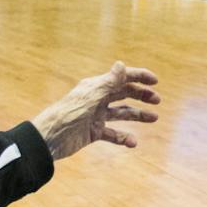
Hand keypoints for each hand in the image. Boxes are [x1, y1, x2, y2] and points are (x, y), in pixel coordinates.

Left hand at [33, 62, 160, 161]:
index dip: (139, 77)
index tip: (155, 81)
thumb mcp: (90, 98)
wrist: (49, 138)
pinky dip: (123, 138)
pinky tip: (133, 142)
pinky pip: (112, 134)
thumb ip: (108, 83)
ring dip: (137, 115)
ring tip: (154, 118)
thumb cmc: (68, 114)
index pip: (121, 78)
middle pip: (124, 94)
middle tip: (157, 100)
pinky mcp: (94, 132)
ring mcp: (96, 116)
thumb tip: (121, 64)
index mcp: (97, 87)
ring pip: (121, 114)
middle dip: (141, 96)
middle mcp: (98, 100)